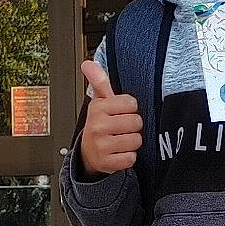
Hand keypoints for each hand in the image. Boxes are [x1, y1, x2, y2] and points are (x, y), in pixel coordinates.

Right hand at [79, 59, 142, 175]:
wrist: (88, 154)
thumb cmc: (99, 125)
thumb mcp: (99, 102)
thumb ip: (99, 81)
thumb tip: (88, 63)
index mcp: (98, 108)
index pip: (131, 103)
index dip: (129, 108)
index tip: (120, 113)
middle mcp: (98, 126)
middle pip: (136, 122)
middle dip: (132, 126)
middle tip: (121, 128)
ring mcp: (102, 146)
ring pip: (136, 140)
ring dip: (132, 142)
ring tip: (120, 140)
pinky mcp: (107, 163)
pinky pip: (131, 158)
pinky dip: (128, 157)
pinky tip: (119, 153)